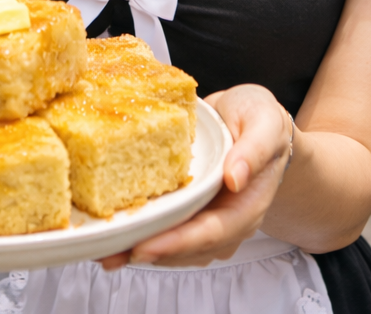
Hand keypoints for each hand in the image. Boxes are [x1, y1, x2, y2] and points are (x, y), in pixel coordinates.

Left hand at [97, 84, 292, 269]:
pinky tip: (118, 233)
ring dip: (141, 249)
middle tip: (112, 254)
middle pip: (188, 247)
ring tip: (106, 250)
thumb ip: (254, 149)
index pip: (212, 232)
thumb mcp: (264, 122)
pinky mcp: (192, 210)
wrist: (253, 117)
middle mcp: (227, 218)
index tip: (146, 245)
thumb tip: (235, 177)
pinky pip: (169, 229)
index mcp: (247, 203)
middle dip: (150, 252)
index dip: (178, 242)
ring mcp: (209, 217)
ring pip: (175, 246)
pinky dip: (144, 234)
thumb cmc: (261, 118)